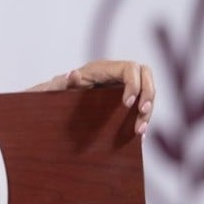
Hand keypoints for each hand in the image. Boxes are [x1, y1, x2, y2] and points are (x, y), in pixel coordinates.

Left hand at [30, 60, 155, 134]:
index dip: (135, 84)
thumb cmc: (57, 90)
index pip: (130, 68)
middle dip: (148, 94)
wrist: (56, 99)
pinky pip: (142, 103)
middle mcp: (116, 73)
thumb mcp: (57, 87)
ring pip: (147, 90)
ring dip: (148, 110)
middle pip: (145, 74)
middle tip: (141, 113)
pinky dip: (143, 118)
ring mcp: (122, 84)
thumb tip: (73, 74)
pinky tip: (138, 135)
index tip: (128, 104)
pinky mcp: (124, 97)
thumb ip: (63, 82)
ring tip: (139, 131)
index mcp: (103, 68)